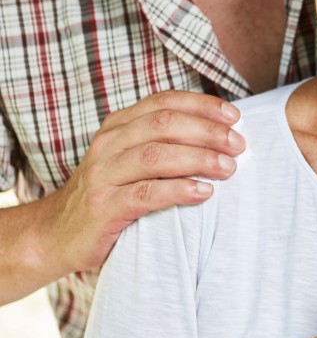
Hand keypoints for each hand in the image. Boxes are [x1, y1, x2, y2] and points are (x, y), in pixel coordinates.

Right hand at [43, 90, 243, 273]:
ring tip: (228, 167)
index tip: (234, 116)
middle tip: (238, 145)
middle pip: (164, 123)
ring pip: (156, 155)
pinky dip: (178, 190)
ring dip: (198, 158)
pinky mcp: (103, 207)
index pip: (164, 102)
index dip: (202, 105)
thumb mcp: (130, 161)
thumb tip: (220, 136)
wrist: (56, 235)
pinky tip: (203, 193)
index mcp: (118, 126)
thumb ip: (163, 144)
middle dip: (207, 131)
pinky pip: (145, 193)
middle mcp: (108, 144)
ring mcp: (103, 175)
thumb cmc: (108, 196)